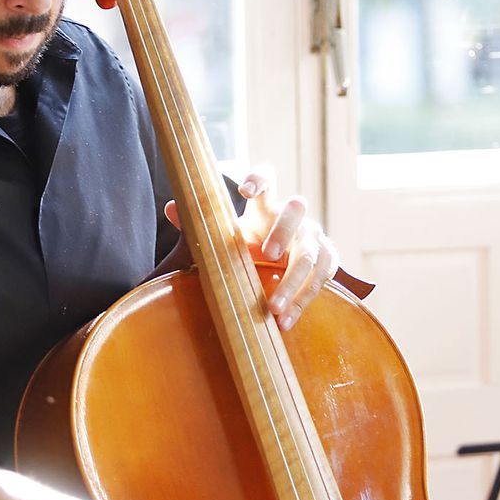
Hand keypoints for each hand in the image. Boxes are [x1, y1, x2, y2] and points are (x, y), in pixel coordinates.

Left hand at [164, 169, 339, 330]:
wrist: (275, 268)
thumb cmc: (246, 248)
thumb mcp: (224, 238)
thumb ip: (198, 227)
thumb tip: (172, 208)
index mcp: (265, 206)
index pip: (267, 180)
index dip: (259, 178)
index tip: (244, 190)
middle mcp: (294, 216)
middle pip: (297, 209)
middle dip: (284, 230)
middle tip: (267, 254)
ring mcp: (313, 238)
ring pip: (313, 252)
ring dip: (294, 281)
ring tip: (273, 307)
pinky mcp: (327, 260)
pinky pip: (322, 278)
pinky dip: (303, 301)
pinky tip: (285, 320)